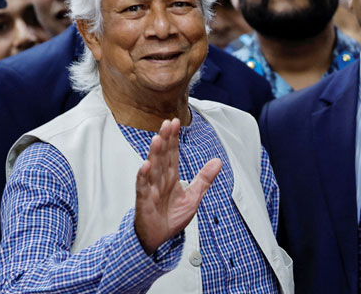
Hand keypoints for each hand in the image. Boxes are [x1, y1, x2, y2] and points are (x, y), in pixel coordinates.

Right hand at [134, 118, 221, 254]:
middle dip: (165, 140)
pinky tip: (145, 166)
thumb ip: (204, 179)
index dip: (173, 138)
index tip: (175, 122)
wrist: (158, 239)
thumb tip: (218, 161)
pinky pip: (143, 188)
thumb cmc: (171, 217)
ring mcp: (151, 189)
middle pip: (162, 156)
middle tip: (167, 123)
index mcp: (171, 177)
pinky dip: (143, 177)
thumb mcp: (193, 197)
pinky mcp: (144, 202)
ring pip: (152, 168)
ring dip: (154, 154)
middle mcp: (160, 180)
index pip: (172, 154)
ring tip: (157, 139)